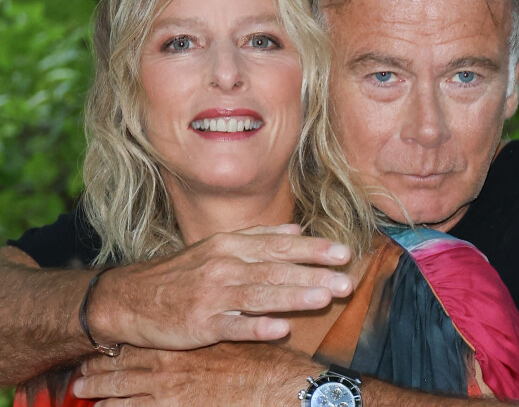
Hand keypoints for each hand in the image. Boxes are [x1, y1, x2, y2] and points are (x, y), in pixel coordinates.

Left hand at [73, 343, 318, 406]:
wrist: (270, 383)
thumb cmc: (253, 358)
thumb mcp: (230, 331)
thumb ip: (209, 327)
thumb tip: (197, 323)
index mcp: (179, 339)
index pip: (138, 339)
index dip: (117, 343)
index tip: (101, 345)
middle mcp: (167, 361)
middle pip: (122, 363)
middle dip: (99, 368)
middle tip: (80, 371)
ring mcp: (166, 388)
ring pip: (121, 389)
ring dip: (100, 389)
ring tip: (83, 388)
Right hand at [90, 224, 352, 349]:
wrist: (132, 296)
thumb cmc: (182, 271)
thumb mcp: (217, 245)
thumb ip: (258, 236)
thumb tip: (296, 228)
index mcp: (231, 245)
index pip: (279, 245)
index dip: (313, 249)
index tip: (342, 252)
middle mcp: (224, 265)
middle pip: (275, 268)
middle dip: (314, 274)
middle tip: (346, 280)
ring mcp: (212, 294)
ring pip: (259, 294)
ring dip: (293, 296)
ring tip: (323, 298)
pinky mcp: (200, 323)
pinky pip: (232, 325)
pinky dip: (256, 326)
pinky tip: (280, 329)